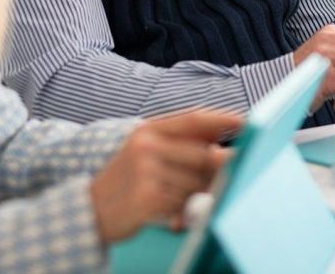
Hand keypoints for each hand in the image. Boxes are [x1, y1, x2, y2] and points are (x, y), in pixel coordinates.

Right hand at [89, 109, 242, 243]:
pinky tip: (172, 216)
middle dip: (216, 170)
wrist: (88, 210)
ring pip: (196, 182)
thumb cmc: (127, 181)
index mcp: (148, 129)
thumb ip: (181, 147)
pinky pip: (183, 204)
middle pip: (202, 153)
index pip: (193, 118)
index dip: (222, 119)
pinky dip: (184, 214)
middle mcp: (146, 144)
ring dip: (197, 196)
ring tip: (181, 202)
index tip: (246, 122)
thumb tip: (225, 152)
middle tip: (221, 179)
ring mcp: (146, 170)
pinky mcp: (147, 197)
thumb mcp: (146, 153)